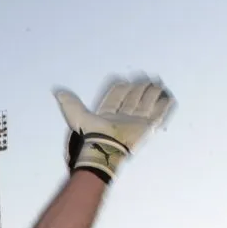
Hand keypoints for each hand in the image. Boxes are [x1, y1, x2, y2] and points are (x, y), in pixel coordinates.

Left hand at [55, 75, 174, 181]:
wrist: (104, 149)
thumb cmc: (90, 135)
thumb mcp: (76, 116)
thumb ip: (70, 104)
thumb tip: (58, 93)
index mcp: (108, 114)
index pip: (117, 96)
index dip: (121, 87)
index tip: (125, 80)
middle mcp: (123, 117)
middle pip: (133, 98)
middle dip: (139, 87)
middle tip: (146, 78)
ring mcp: (136, 123)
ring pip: (146, 104)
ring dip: (152, 93)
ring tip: (157, 84)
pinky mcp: (146, 128)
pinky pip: (158, 114)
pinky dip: (163, 106)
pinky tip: (168, 97)